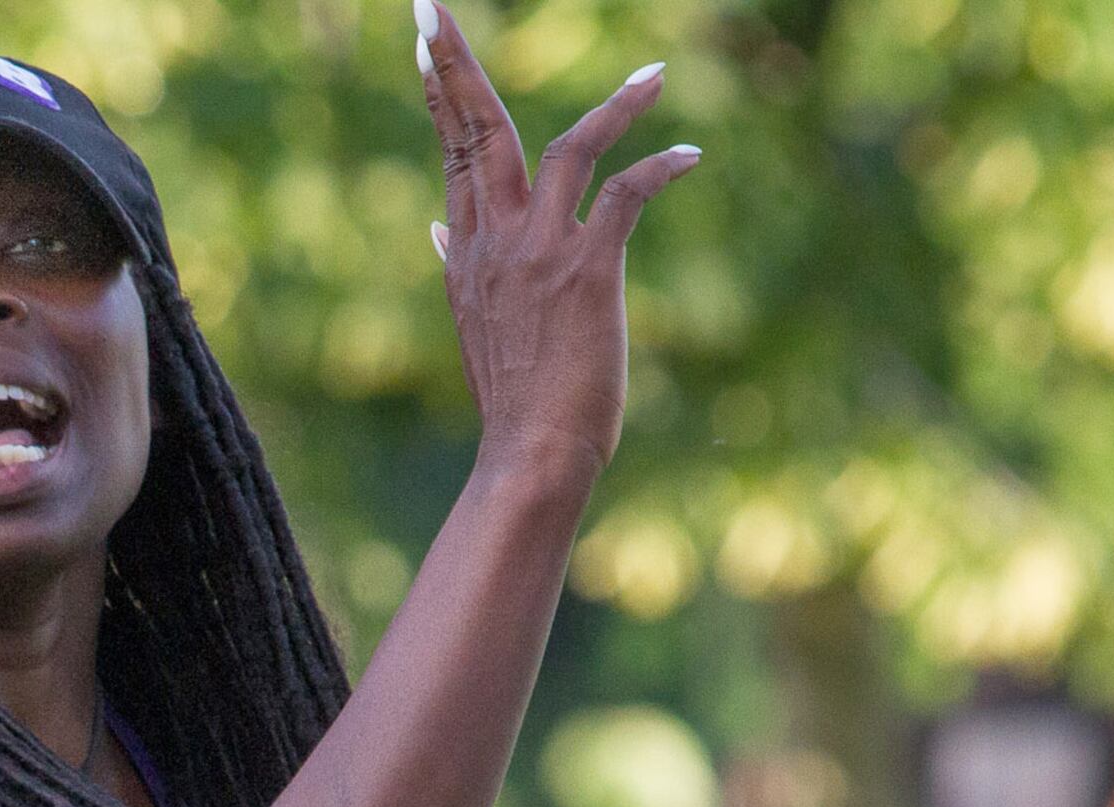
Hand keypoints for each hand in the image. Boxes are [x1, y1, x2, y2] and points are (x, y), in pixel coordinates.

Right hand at [418, 2, 701, 492]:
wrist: (530, 455)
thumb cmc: (515, 397)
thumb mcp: (475, 318)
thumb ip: (458, 262)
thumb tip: (436, 225)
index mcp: (468, 250)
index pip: (450, 150)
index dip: (438, 88)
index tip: (424, 37)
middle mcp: (494, 242)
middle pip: (476, 131)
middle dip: (454, 63)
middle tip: (433, 5)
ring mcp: (538, 254)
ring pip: (563, 148)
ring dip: (616, 105)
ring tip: (657, 73)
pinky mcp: (586, 271)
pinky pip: (626, 193)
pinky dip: (660, 165)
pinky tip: (689, 154)